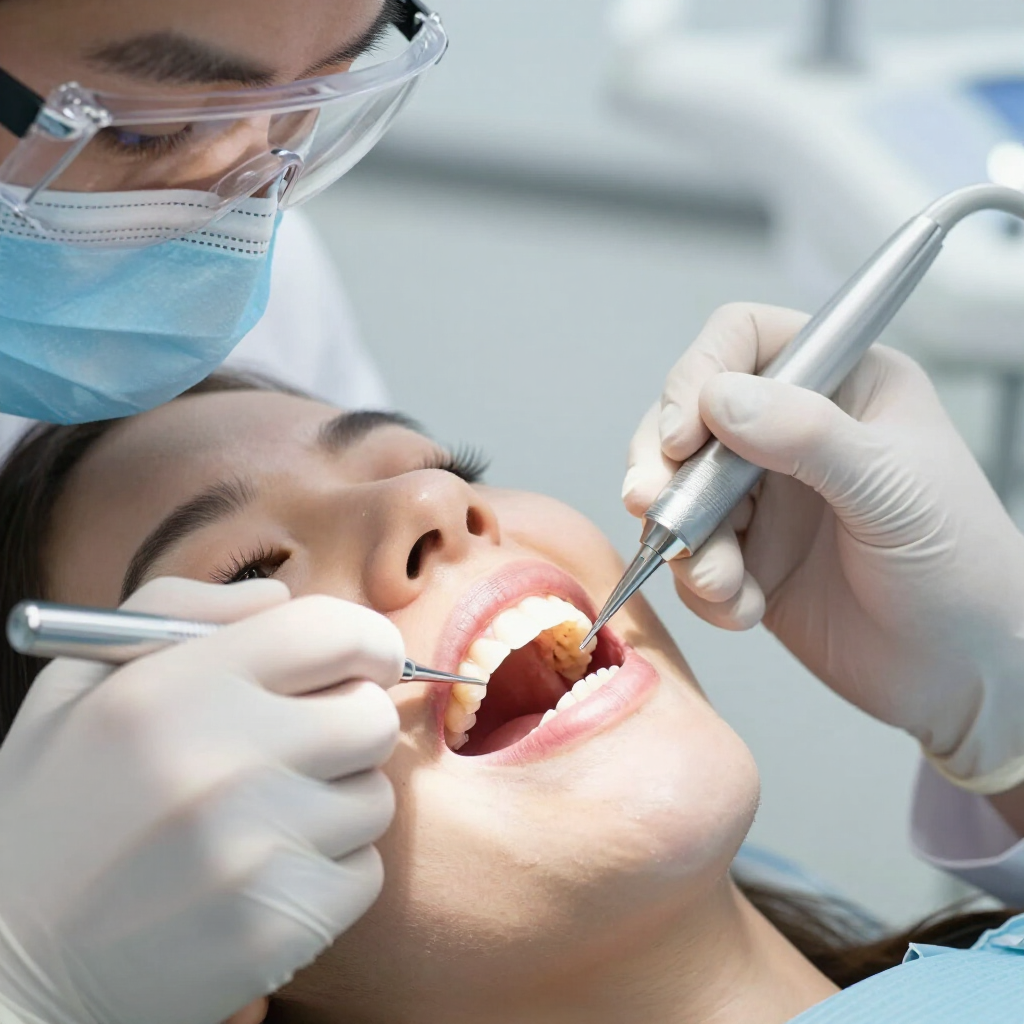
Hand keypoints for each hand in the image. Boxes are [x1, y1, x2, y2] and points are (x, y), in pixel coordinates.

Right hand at [0, 577, 403, 1023]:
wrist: (11, 970)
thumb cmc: (54, 810)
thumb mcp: (80, 686)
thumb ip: (176, 611)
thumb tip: (278, 595)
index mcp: (174, 691)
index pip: (333, 631)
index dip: (368, 642)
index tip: (367, 661)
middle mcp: (222, 764)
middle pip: (372, 716)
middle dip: (349, 724)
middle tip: (303, 748)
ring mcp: (254, 852)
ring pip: (375, 798)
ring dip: (337, 804)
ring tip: (263, 822)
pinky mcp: (279, 927)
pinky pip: (366, 873)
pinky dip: (331, 874)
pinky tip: (264, 878)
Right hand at [624, 303, 1023, 795]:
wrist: (963, 674)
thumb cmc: (962, 569)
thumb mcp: (892, 489)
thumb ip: (808, 436)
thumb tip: (718, 399)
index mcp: (841, 385)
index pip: (742, 340)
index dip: (698, 376)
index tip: (683, 438)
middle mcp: (793, 431)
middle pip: (687, 414)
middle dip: (663, 465)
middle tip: (653, 505)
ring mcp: (764, 496)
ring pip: (677, 490)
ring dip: (686, 539)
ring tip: (720, 581)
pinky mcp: (746, 556)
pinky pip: (689, 556)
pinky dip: (701, 586)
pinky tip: (745, 607)